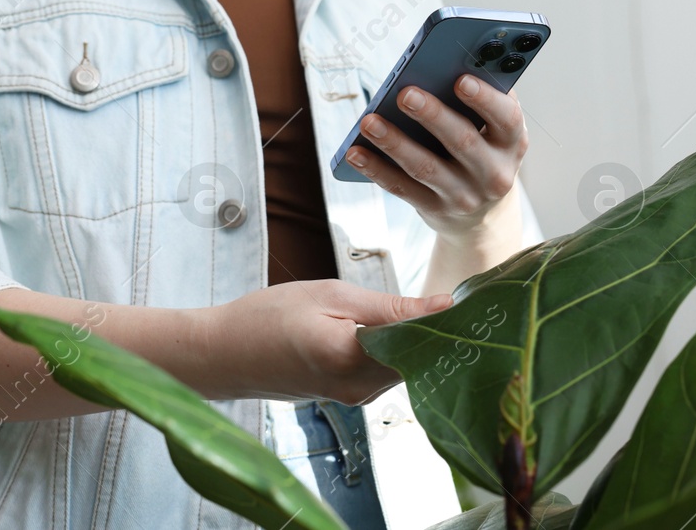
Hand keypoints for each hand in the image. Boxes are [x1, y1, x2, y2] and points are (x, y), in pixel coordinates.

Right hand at [198, 281, 450, 404]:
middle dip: (437, 331)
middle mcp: (360, 389)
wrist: (223, 355)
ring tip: (427, 308)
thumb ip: (390, 308)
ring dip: (415, 341)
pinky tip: (392, 327)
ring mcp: (355, 398)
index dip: (449, 322)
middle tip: (458, 298)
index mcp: (353, 359)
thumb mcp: (330, 296)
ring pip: (405, 367)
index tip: (473, 301)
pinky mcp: (350, 397)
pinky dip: (395, 351)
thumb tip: (445, 307)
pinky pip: (387, 373)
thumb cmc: (268, 317)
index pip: (422, 343)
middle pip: (420, 360)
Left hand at [343, 75, 527, 240]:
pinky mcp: (435, 209)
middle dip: (432, 115)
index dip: (485, 99)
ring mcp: (464, 196)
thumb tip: (446, 64)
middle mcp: (494, 173)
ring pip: (426, 167)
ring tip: (369, 121)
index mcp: (512, 143)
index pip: (507, 119)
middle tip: (404, 93)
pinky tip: (355, 152)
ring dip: (395, 142)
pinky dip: (377, 169)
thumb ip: (481, 99)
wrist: (483, 215)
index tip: (461, 79)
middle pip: (462, 141)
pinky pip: (402, 188)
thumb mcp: (495, 129)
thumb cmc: (484, 149)